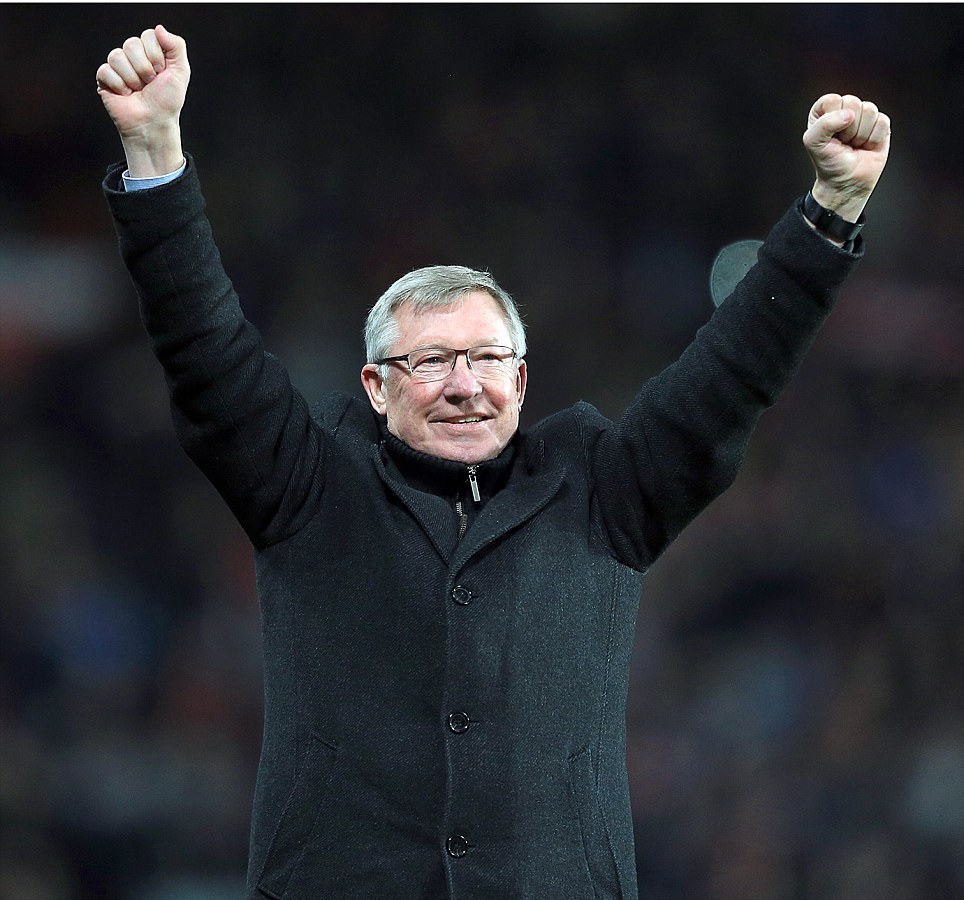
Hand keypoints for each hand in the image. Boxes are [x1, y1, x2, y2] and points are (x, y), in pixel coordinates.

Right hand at [96, 25, 189, 176]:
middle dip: (145, 69)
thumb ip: (176, 46)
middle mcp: (134, 57)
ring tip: (138, 89)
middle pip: (132, 44)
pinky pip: (106, 70)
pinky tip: (126, 93)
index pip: (148, 36)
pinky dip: (119, 86)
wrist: (154, 123)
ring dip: (132, 78)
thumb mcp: (181, 72)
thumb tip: (160, 28)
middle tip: (149, 83)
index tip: (161, 72)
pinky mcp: (105, 78)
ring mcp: (118, 66)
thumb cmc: (167, 102)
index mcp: (151, 52)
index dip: (156, 56)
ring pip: (117, 56)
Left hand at [802, 93, 890, 221]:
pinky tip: (866, 146)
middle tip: (843, 142)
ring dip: (861, 134)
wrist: (847, 182)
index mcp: (824, 110)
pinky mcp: (880, 124)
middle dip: (847, 128)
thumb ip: (823, 124)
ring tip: (854, 144)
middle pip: (853, 102)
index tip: (829, 136)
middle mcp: (844, 109)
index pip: (832, 100)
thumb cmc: (828, 163)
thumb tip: (849, 115)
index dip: (831, 119)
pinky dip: (874, 138)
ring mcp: (864, 116)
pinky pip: (882, 121)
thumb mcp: (813, 143)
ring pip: (869, 110)